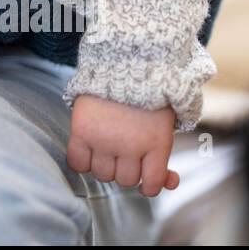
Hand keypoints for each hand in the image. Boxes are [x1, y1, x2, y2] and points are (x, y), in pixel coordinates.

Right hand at [65, 94, 179, 196]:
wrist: (121, 64)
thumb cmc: (146, 99)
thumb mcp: (163, 127)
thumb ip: (164, 157)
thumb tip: (171, 182)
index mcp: (157, 142)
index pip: (151, 184)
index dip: (148, 185)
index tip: (145, 177)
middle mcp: (131, 144)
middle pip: (125, 180)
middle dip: (125, 169)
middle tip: (125, 150)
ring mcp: (104, 138)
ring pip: (102, 174)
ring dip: (105, 165)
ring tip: (106, 146)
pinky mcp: (82, 130)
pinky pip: (77, 163)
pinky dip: (82, 161)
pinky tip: (88, 149)